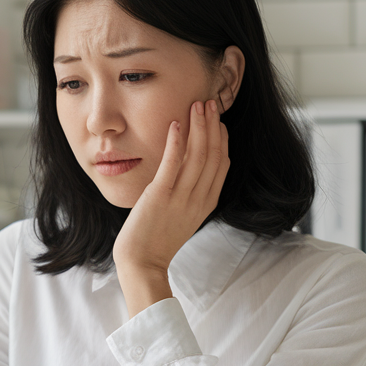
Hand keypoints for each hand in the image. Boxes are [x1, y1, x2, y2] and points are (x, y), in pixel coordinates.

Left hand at [112, 98, 229, 317]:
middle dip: (213, 126)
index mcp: (206, 203)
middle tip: (210, 102)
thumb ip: (190, 194)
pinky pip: (173, 165)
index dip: (222, 139)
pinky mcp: (160, 196)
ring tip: (198, 105)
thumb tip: (190, 172)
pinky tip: (176, 125)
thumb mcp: (182, 215)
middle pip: (213, 155)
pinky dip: (177, 142)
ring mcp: (181, 198)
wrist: (142, 263)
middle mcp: (198, 199)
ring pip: (198, 156)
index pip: (222, 165)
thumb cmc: (157, 240)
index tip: (218, 120)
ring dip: (199, 127)